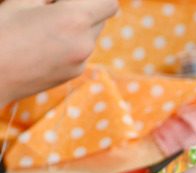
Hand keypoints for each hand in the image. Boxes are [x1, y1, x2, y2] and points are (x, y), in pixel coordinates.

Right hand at [0, 0, 117, 106]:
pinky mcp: (74, 74)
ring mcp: (81, 62)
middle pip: (101, 18)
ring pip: (91, 35)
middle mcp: (84, 44)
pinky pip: (80, 51)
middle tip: (53, 6)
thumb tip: (60, 1)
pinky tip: (43, 42)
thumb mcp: (20, 2)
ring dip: (77, 25)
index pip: (108, 3)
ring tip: (45, 24)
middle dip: (84, 7)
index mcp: (74, 20)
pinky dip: (70, 42)